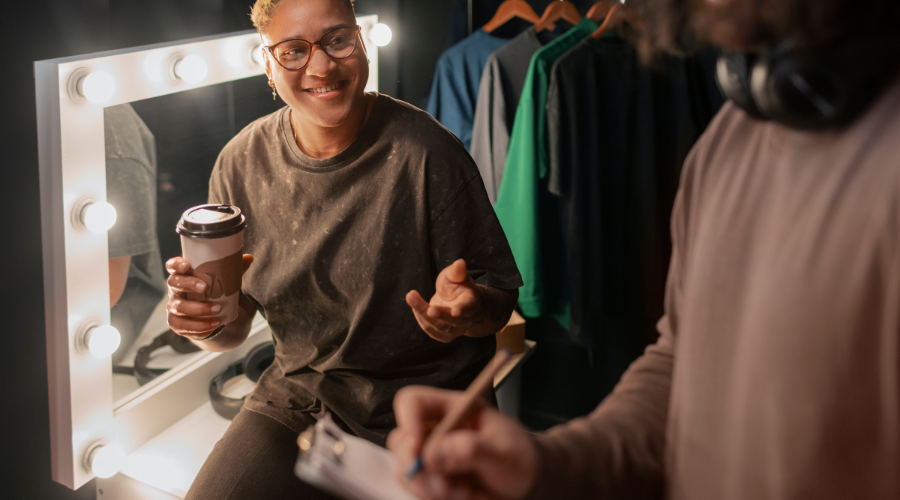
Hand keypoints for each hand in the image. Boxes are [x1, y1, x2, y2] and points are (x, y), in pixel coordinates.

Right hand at [165, 254, 252, 339]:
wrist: (220, 323)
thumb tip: (249, 258)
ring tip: (218, 309)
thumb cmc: (220, 296)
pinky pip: (184, 326)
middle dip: (188, 285)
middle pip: (173, 284)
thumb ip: (235, 270)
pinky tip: (214, 325)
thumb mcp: (228, 283)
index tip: (187, 265)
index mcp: (185, 276)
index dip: (176, 264)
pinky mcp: (178, 325)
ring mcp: (175, 308)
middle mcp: (176, 291)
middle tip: (204, 287)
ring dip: (198, 308)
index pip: (173, 266)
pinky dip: (200, 326)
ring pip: (178, 307)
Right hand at [387, 386, 537, 499]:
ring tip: (466, 493)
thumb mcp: (505, 452)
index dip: (408, 421)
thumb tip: (435, 452)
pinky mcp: (431, 482)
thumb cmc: (519, 458)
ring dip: (430, 489)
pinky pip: (417, 493)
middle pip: (401, 442)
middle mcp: (435, 431)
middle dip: (419, 469)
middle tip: (446, 487)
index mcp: (452, 410)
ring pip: (406, 472)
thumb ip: (473, 449)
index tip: (418, 449)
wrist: (526, 484)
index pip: (413, 402)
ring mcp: (430, 458)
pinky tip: (465, 497)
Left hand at [406, 259, 481, 341]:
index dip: (462, 310)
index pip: (468, 308)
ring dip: (423, 313)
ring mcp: (456, 330)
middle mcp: (466, 319)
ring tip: (411, 297)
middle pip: (453, 321)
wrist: (454, 300)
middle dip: (440, 315)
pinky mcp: (444, 335)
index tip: (455, 311)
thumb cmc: (455, 285)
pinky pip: (430, 330)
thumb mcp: (455, 275)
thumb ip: (457, 271)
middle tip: (429, 308)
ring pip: (439, 327)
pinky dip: (420, 318)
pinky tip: (415, 305)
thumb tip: (460, 262)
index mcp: (471, 302)